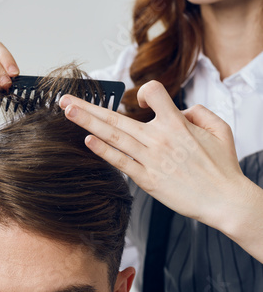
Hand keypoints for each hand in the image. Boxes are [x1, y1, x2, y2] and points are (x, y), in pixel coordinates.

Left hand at [59, 80, 247, 226]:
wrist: (224, 200)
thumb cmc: (222, 166)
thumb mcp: (220, 130)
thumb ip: (198, 112)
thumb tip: (179, 110)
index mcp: (177, 124)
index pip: (153, 93)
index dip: (146, 91)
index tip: (142, 97)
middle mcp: (159, 139)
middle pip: (117, 118)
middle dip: (89, 106)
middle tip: (66, 99)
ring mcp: (150, 160)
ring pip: (113, 137)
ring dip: (87, 123)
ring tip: (68, 112)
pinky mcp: (146, 179)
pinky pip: (120, 162)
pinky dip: (103, 151)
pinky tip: (87, 140)